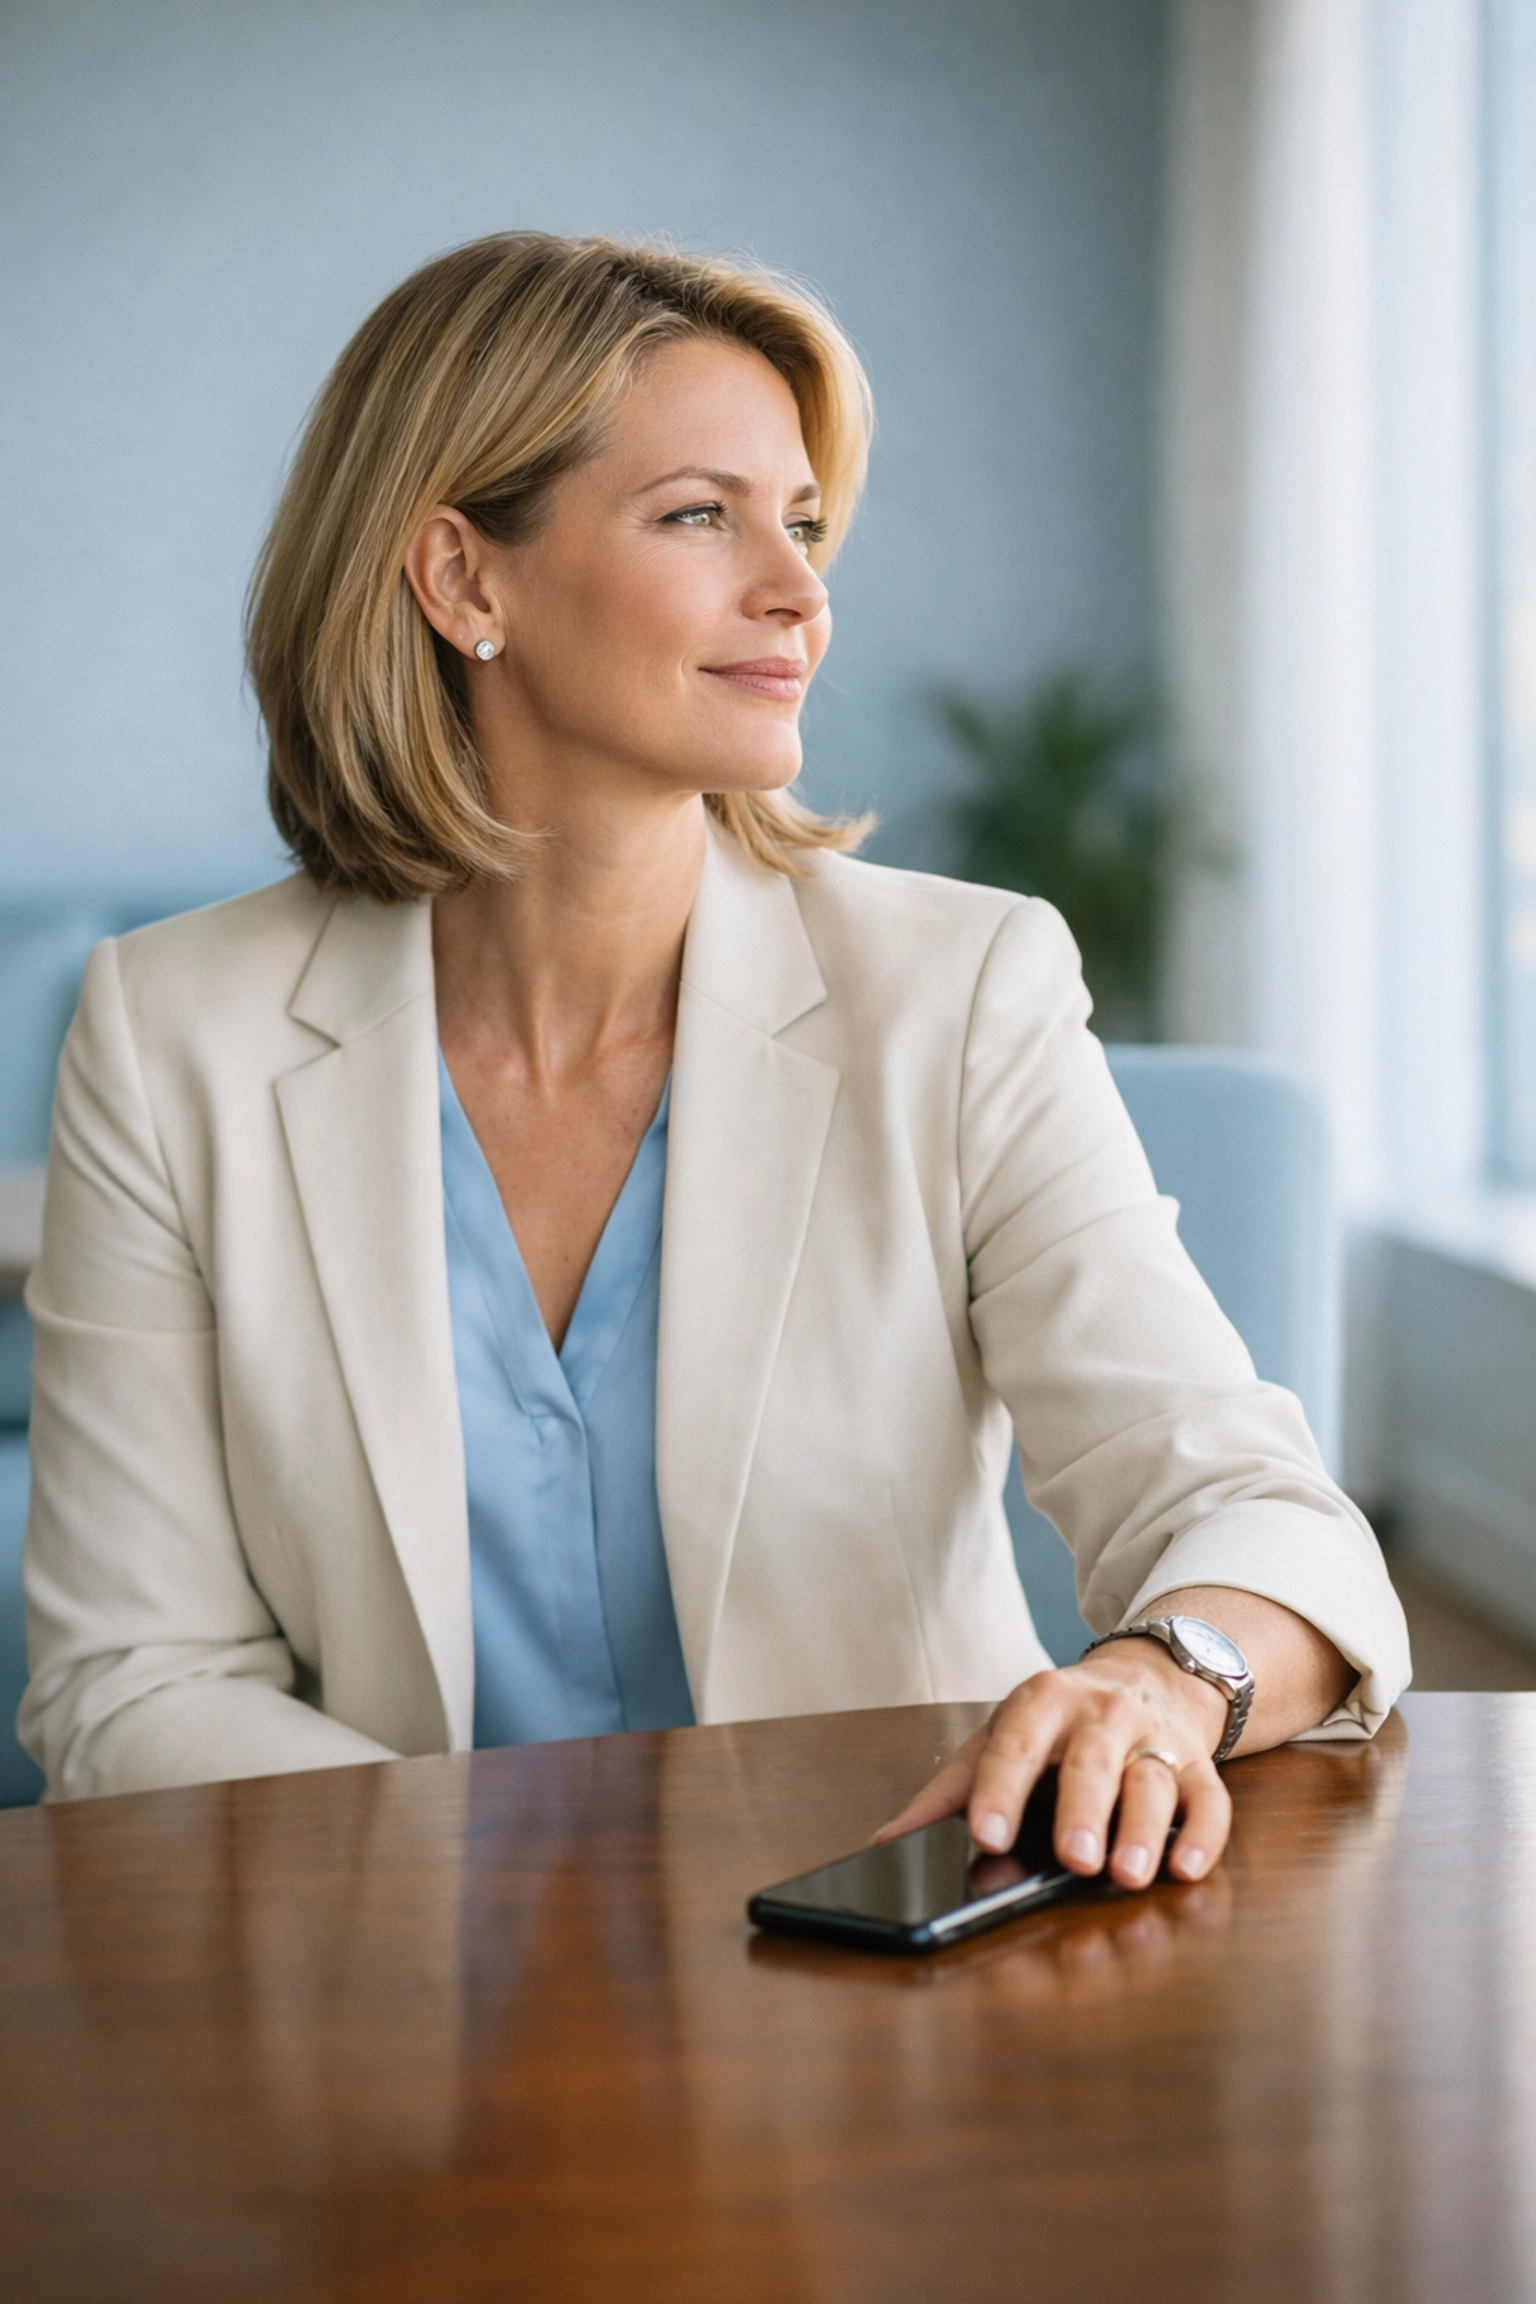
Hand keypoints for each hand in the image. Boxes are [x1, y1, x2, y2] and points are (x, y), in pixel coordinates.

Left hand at [874, 1636, 1232, 1890]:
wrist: (1145, 1676)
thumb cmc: (1058, 1722)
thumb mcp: (1000, 1736)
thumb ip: (947, 1791)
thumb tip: (887, 1843)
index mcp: (1042, 1702)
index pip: (1016, 1745)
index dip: (1000, 1790)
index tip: (987, 1835)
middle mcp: (1101, 1714)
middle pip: (1092, 1761)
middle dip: (1082, 1810)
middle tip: (1072, 1858)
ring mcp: (1154, 1737)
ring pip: (1152, 1780)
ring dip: (1143, 1829)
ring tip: (1127, 1873)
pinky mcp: (1197, 1764)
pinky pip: (1208, 1799)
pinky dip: (1201, 1835)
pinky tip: (1186, 1867)